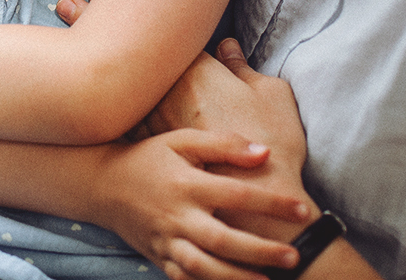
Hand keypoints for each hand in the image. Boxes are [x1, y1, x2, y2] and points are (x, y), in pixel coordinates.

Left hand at [59, 0, 313, 241]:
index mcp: (195, 73)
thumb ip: (244, 67)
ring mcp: (155, 128)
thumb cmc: (274, 143)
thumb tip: (229, 46)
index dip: (109, 17)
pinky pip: (120, 131)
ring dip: (89, 74)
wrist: (263, 202)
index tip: (76, 2)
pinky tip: (80, 114)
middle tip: (62, 9)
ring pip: (114, 94)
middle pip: (120, 60)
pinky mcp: (153, 158)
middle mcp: (165, 96)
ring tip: (62, 58)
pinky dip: (99, 117)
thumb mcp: (270, 94)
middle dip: (89, 35)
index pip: (149, 36)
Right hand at [90, 130, 309, 279]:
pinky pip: (184, 279)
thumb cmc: (149, 158)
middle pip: (222, 239)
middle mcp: (177, 215)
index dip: (271, 203)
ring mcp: (167, 241)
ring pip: (203, 267)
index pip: (236, 194)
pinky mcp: (160, 258)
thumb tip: (264, 153)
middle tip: (294, 257)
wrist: (102, 185)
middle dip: (259, 251)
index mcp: (187, 183)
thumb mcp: (182, 140)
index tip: (303, 209)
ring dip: (237, 278)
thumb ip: (223, 144)